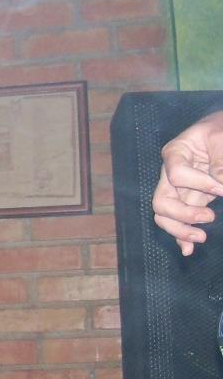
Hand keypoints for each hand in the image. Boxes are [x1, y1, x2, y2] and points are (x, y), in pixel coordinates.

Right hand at [151, 110, 222, 254]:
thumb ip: (220, 164)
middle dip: (182, 214)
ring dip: (179, 229)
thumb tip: (220, 188)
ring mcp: (178, 188)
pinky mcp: (190, 198)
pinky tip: (188, 249)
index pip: (177, 175)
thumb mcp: (221, 139)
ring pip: (165, 215)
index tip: (222, 188)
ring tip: (201, 237)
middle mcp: (170, 173)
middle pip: (161, 201)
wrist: (222, 129)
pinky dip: (182, 235)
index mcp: (175, 153)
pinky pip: (179, 219)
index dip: (201, 184)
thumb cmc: (221, 129)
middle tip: (209, 218)